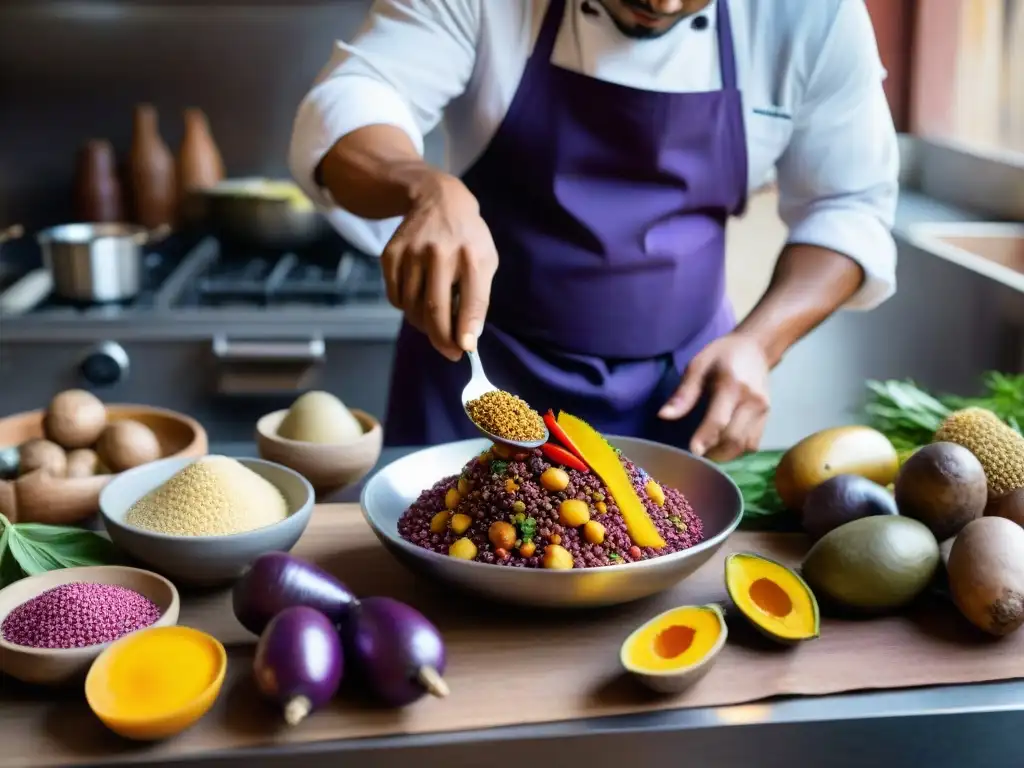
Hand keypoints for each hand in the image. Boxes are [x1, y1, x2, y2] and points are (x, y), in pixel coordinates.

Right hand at [381, 172, 497, 360]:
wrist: (438, 200)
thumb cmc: (468, 238)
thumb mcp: (486, 260)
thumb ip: (479, 298)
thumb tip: (467, 339)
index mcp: (471, 256)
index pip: (470, 301)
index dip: (466, 331)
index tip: (465, 350)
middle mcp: (439, 253)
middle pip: (434, 310)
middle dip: (442, 340)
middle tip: (450, 352)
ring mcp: (411, 253)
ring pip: (412, 308)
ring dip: (424, 324)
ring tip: (435, 318)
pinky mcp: (390, 255)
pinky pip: (395, 298)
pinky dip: (406, 307)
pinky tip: (418, 296)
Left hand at [658, 333, 770, 460]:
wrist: (755, 347)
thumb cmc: (722, 355)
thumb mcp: (698, 366)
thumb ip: (683, 394)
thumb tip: (663, 416)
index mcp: (732, 386)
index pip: (719, 420)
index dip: (705, 439)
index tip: (692, 452)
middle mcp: (752, 401)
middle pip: (734, 438)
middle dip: (714, 452)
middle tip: (696, 454)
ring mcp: (763, 410)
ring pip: (745, 445)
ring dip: (726, 454)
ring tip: (708, 451)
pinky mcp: (767, 417)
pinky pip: (753, 443)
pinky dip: (738, 450)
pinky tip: (723, 444)